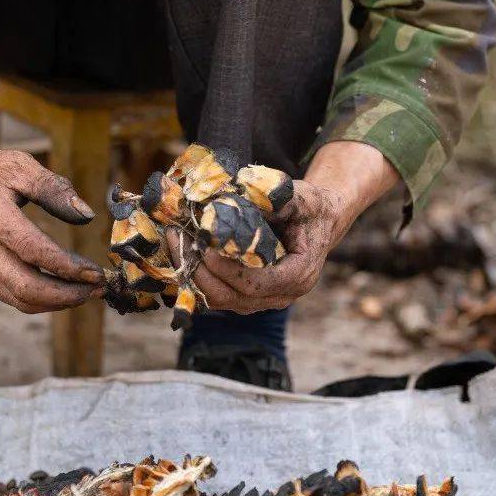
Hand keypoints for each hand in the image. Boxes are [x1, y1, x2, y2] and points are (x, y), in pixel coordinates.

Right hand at [0, 147, 105, 312]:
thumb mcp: (14, 165)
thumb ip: (51, 187)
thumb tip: (85, 214)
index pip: (35, 253)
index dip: (69, 268)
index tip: (95, 271)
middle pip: (28, 289)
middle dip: (69, 295)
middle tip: (98, 288)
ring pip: (21, 301)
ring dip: (58, 302)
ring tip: (86, 291)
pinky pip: (12, 299)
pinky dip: (41, 301)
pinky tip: (62, 289)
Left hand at [185, 140, 401, 314]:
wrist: (319, 221)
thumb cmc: (310, 208)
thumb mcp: (300, 197)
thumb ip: (275, 197)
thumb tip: (238, 194)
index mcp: (299, 275)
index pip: (257, 284)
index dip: (229, 270)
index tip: (207, 247)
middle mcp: (281, 295)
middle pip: (232, 297)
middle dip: (201, 270)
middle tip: (179, 239)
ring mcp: (262, 301)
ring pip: (219, 300)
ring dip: (192, 273)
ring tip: (176, 241)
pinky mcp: (246, 297)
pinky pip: (215, 295)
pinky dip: (196, 276)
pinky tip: (182, 250)